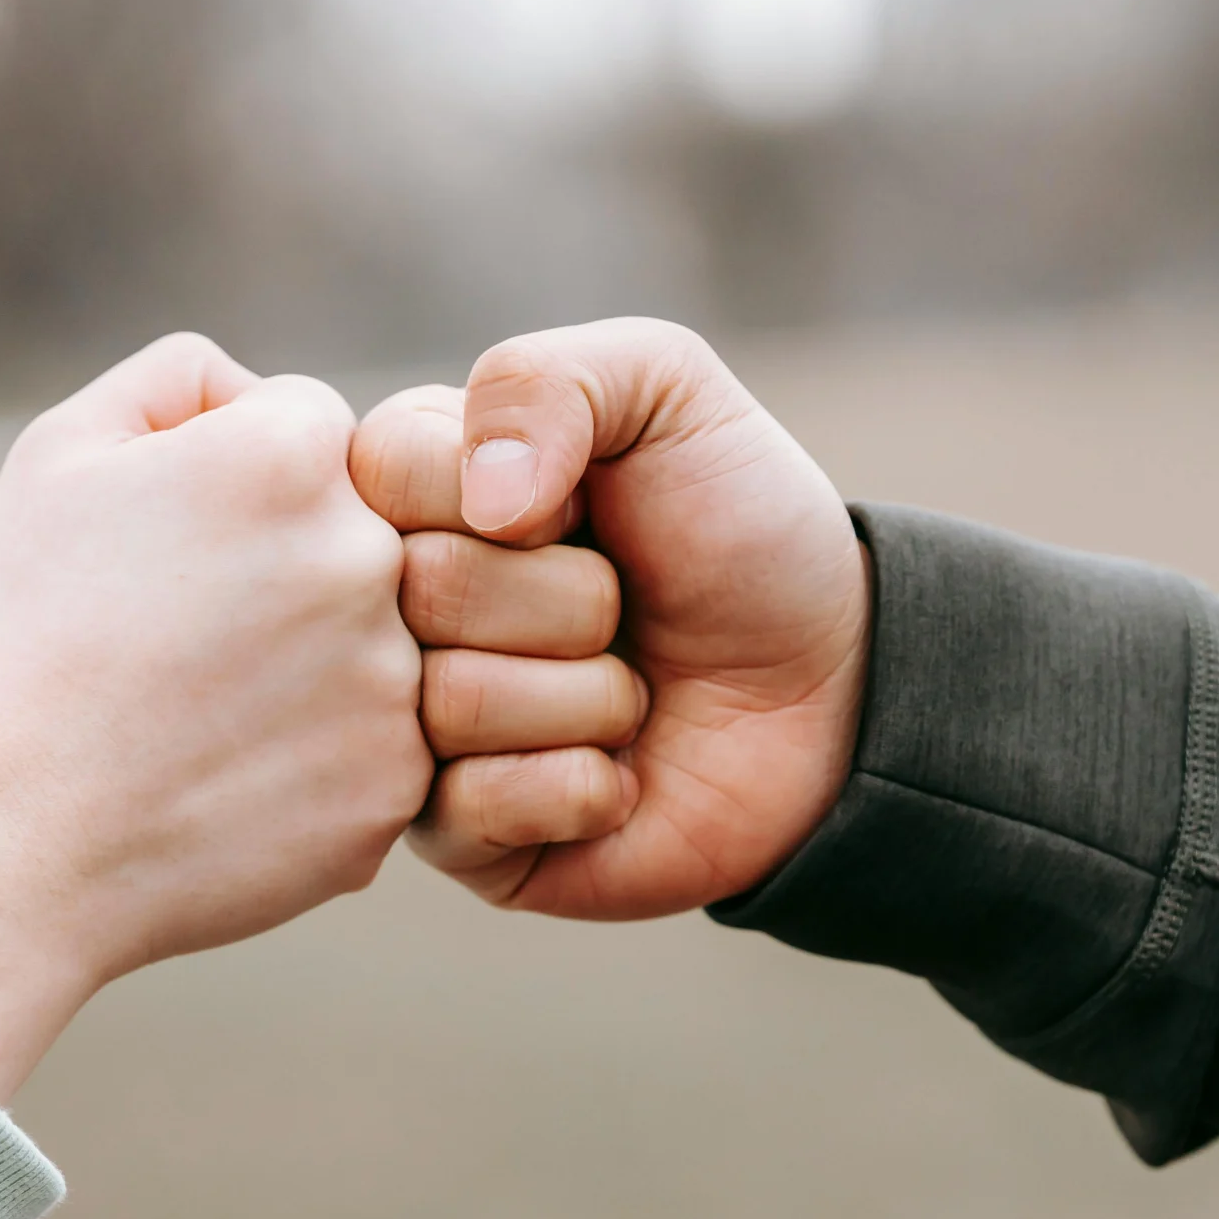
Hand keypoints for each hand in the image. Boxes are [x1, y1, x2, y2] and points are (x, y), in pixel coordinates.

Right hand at [0, 334, 429, 1098]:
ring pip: (377, 644)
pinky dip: (315, 764)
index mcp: (291, 455)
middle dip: (285, 575)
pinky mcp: (396, 786)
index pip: (311, 431)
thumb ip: (179, 381)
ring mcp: (394, 679)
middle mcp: (367, 555)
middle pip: (359, 535)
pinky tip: (225, 782)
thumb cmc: (20, 642)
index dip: (232, 491)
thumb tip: (258, 388)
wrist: (9, 842)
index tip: (170, 556)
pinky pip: (378, 748)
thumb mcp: (59, 458)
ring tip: (197, 720)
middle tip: (183, 646)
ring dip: (309, 670)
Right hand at [351, 318, 867, 920]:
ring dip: (588, 695)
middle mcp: (392, 608)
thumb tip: (482, 502)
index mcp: (412, 488)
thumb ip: (547, 381)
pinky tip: (616, 774)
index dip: (509, 491)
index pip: (382, 469)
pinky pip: (473, 809)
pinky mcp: (456, 837)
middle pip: (422, 590)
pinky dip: (579, 785)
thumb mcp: (666, 392)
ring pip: (451, 703)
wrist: (836, 688)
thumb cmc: (741, 529)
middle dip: (571, 598)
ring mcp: (415, 726)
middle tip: (623, 607)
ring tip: (629, 688)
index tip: (581, 504)